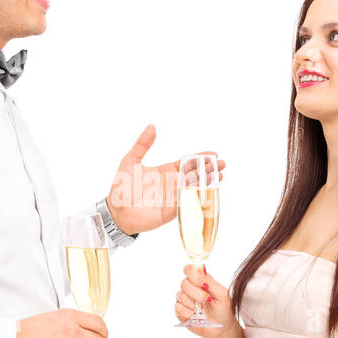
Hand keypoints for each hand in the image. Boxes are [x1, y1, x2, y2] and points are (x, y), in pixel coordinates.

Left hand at [104, 124, 224, 235]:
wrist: (116, 211)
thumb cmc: (121, 187)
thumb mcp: (131, 161)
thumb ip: (142, 145)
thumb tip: (152, 126)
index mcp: (165, 171)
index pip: (187, 162)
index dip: (200, 158)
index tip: (213, 154)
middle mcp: (172, 183)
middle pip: (195, 175)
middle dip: (209, 169)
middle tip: (222, 164)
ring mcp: (173, 198)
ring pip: (194, 189)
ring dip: (207, 183)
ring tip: (219, 177)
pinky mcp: (171, 212)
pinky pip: (186, 204)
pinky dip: (196, 199)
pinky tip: (206, 194)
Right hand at [173, 264, 235, 337]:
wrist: (222, 328)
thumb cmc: (223, 309)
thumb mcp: (222, 294)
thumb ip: (211, 282)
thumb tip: (201, 269)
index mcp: (200, 281)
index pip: (189, 269)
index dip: (193, 274)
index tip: (201, 283)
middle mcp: (190, 288)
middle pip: (184, 282)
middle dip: (197, 293)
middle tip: (207, 300)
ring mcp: (184, 300)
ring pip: (181, 295)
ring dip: (194, 303)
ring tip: (202, 309)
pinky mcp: (180, 312)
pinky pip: (178, 308)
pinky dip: (189, 312)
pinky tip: (196, 315)